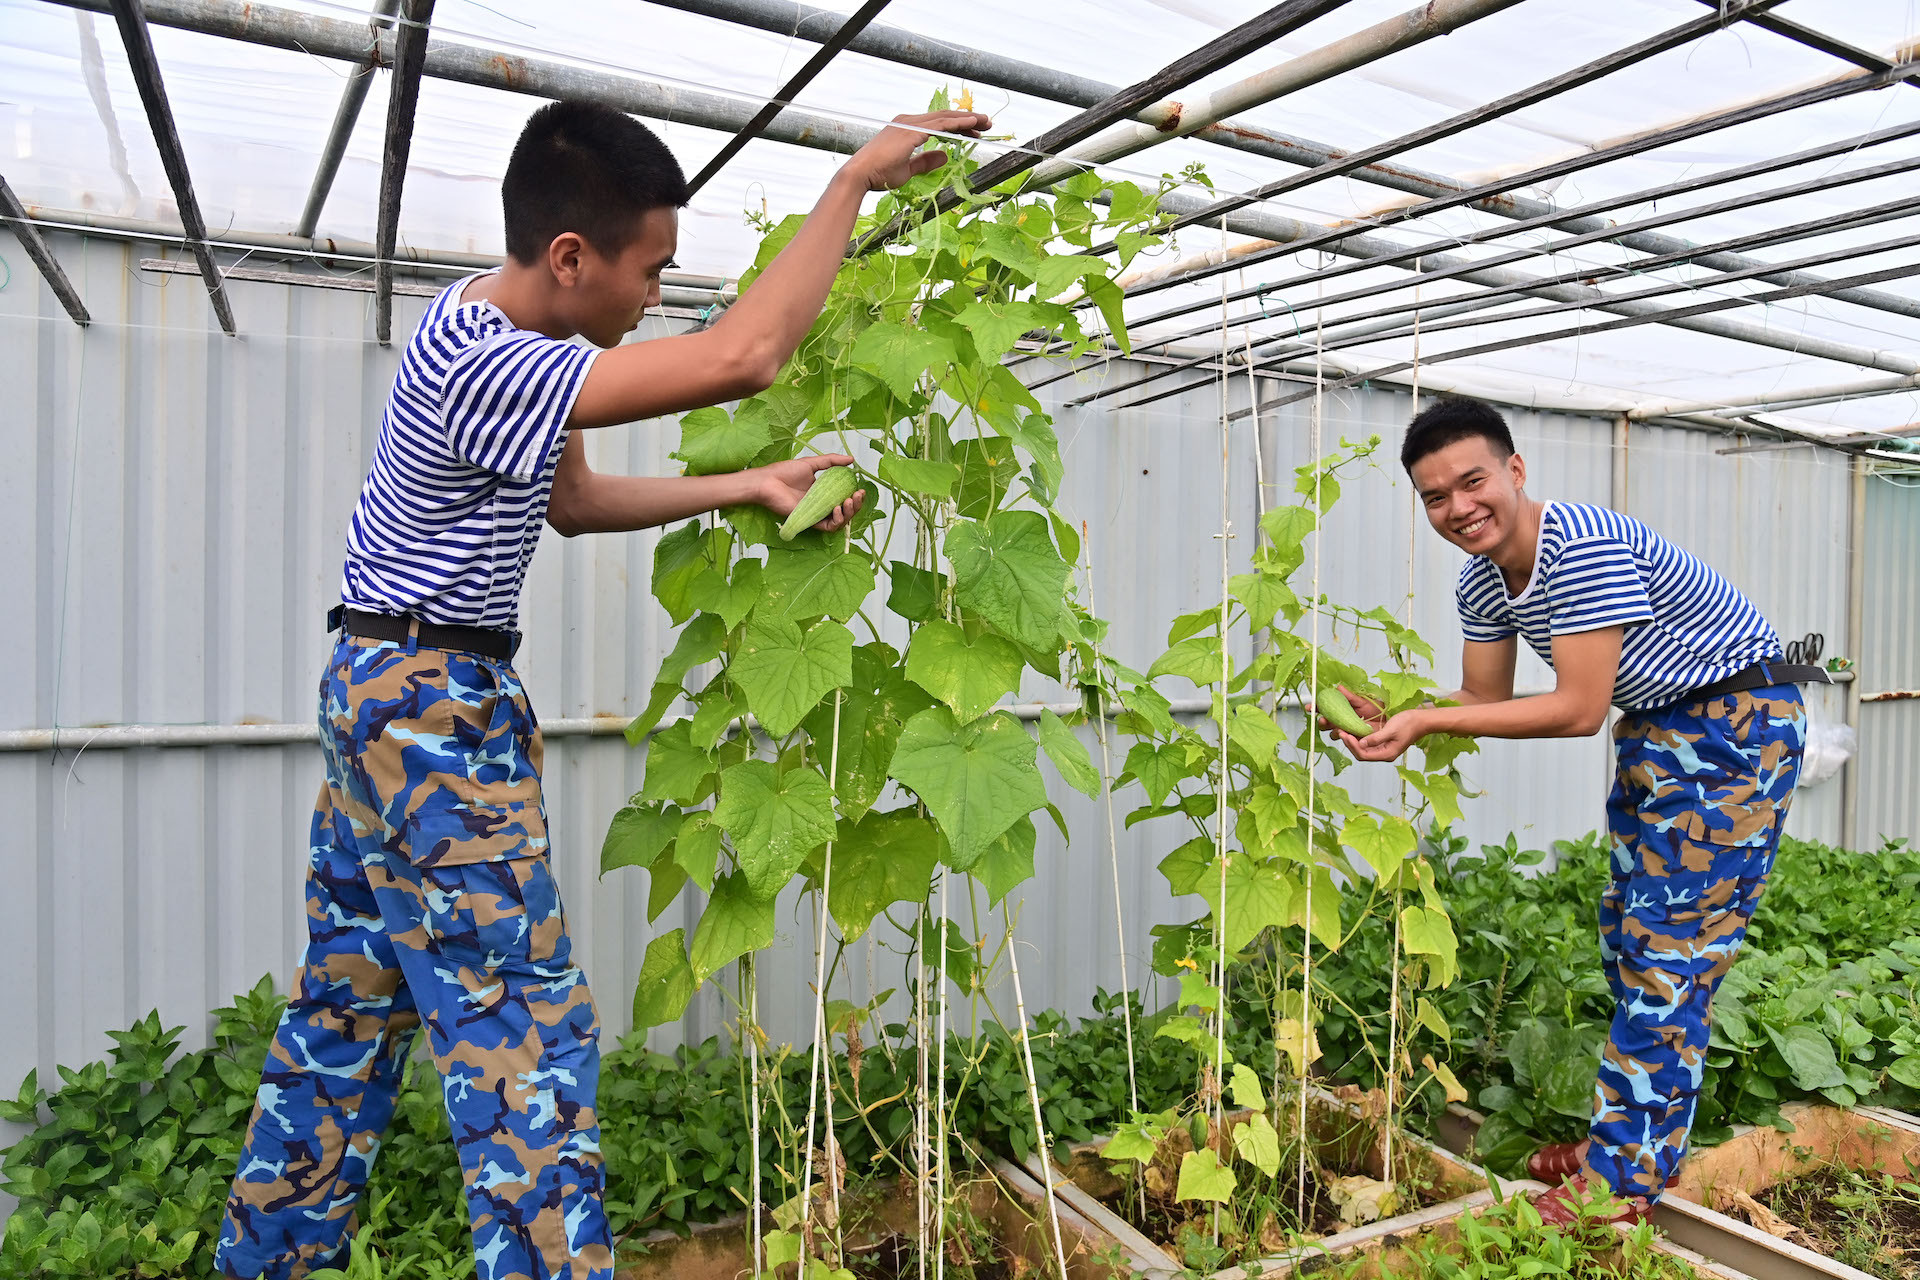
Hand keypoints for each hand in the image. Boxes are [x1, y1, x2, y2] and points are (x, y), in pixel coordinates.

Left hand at [755, 454, 865, 532]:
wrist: (768, 481)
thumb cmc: (784, 472)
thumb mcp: (812, 463)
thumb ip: (832, 461)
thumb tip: (852, 460)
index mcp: (823, 492)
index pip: (844, 498)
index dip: (855, 497)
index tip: (860, 489)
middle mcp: (821, 504)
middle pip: (845, 511)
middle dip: (855, 506)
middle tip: (857, 496)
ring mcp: (816, 514)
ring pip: (839, 521)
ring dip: (849, 513)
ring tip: (849, 502)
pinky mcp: (809, 521)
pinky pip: (827, 527)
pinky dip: (836, 521)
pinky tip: (838, 509)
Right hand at [848, 110, 991, 191]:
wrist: (860, 174)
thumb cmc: (878, 174)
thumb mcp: (907, 169)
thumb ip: (925, 162)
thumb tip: (944, 157)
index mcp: (906, 128)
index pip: (938, 124)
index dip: (958, 126)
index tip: (975, 131)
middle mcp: (909, 121)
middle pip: (944, 116)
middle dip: (967, 119)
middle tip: (987, 123)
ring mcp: (910, 123)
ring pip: (945, 117)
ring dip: (967, 119)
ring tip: (986, 122)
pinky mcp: (913, 130)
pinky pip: (942, 124)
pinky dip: (958, 123)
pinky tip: (972, 125)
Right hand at [1315, 684, 1385, 733]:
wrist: (1387, 721)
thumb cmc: (1375, 710)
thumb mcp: (1362, 701)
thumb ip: (1350, 696)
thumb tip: (1338, 687)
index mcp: (1339, 709)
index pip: (1323, 708)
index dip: (1315, 707)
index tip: (1310, 707)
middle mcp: (1339, 721)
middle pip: (1324, 723)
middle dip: (1321, 721)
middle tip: (1323, 719)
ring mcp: (1344, 730)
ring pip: (1332, 732)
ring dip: (1333, 730)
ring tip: (1338, 727)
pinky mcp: (1351, 739)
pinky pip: (1343, 740)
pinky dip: (1343, 736)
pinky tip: (1346, 733)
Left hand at [1339, 708, 1429, 763]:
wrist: (1421, 720)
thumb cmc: (1408, 724)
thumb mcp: (1391, 730)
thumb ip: (1375, 739)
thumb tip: (1361, 744)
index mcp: (1387, 754)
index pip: (1364, 755)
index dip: (1352, 746)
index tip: (1344, 735)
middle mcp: (1384, 754)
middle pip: (1362, 754)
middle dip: (1350, 744)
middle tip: (1340, 732)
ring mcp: (1384, 749)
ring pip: (1364, 749)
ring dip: (1353, 741)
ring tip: (1344, 731)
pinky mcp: (1383, 742)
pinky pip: (1368, 743)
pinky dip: (1359, 738)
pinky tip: (1353, 730)